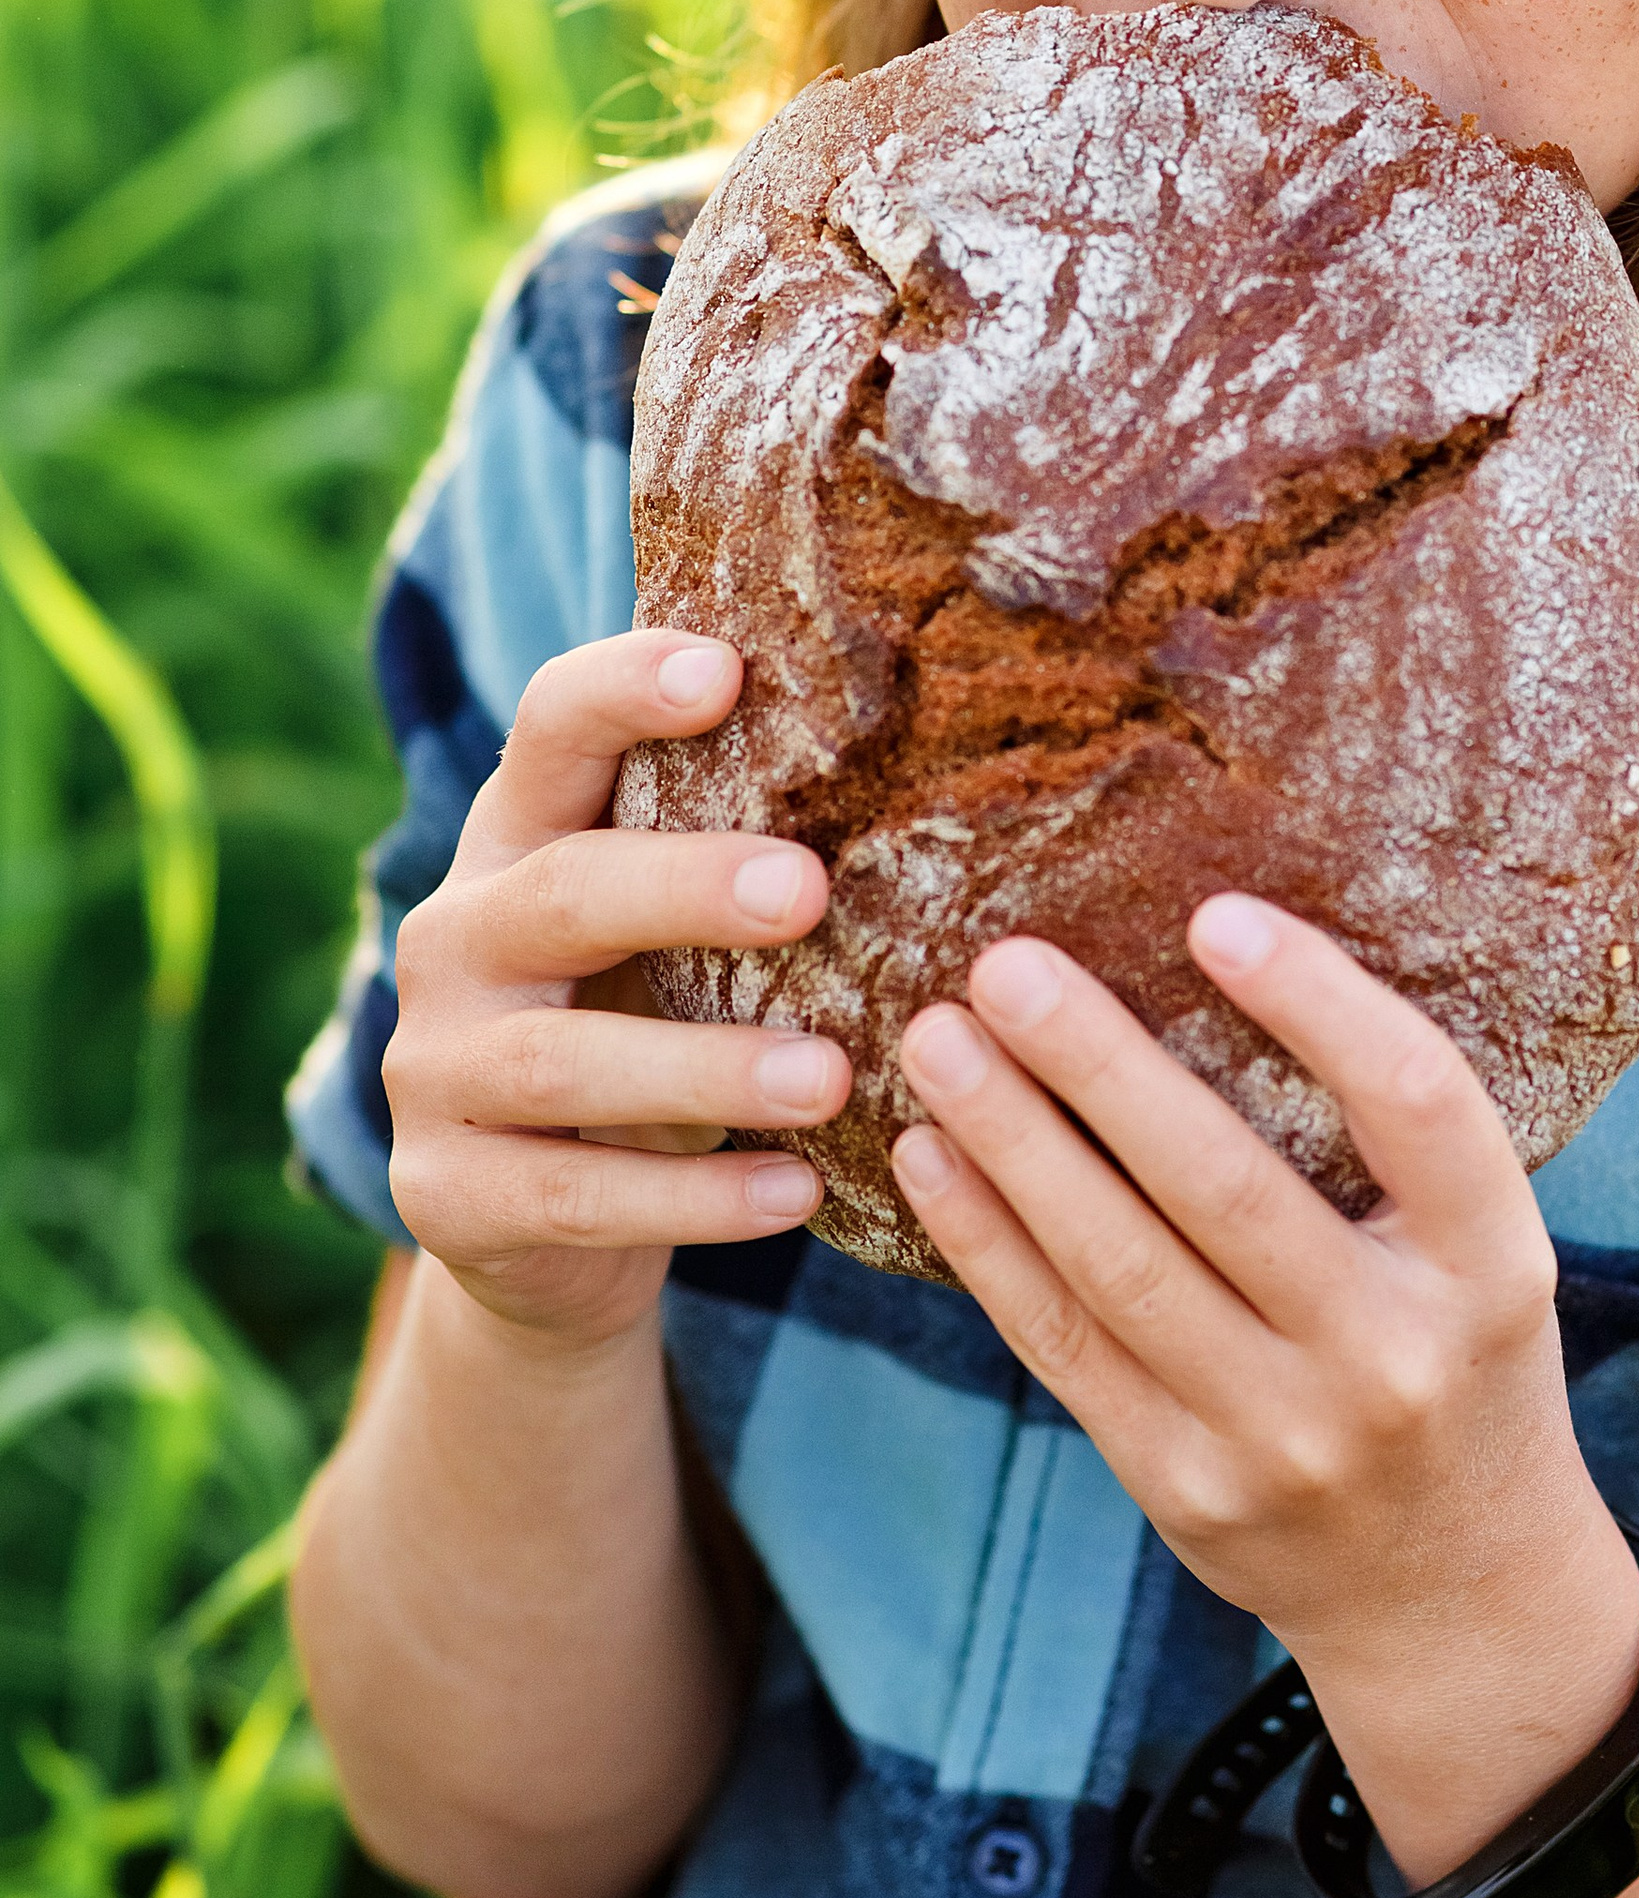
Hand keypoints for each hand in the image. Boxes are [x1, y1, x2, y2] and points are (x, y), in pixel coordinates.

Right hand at [383, 631, 837, 1351]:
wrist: (536, 1227)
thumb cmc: (644, 1027)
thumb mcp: (672, 937)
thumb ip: (745, 859)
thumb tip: (944, 769)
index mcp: (518, 840)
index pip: (548, 732)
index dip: (622, 691)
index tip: (725, 669)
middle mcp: (456, 937)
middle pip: (561, 892)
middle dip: (685, 887)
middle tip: (811, 889)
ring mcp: (435, 1070)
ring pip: (563, 1064)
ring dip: (706, 1067)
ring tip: (832, 1078)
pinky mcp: (448, 1195)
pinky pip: (574, 1198)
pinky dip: (693, 1199)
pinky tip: (797, 1195)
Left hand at [890, 901, 1638, 1877]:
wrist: (1457, 1596)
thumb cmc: (1458, 1365)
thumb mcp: (1482, 1258)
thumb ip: (1389, 1149)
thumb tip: (1222, 951)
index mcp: (1493, 1269)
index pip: (1416, 1106)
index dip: (1319, 1003)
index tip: (1215, 915)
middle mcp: (1392, 1357)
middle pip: (1226, 1187)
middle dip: (1100, 1067)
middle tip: (1006, 965)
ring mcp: (1282, 1437)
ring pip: (1119, 1267)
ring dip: (1015, 1143)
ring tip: (937, 1042)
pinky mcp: (1183, 1488)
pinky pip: (1064, 1346)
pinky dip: (989, 1244)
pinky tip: (934, 1158)